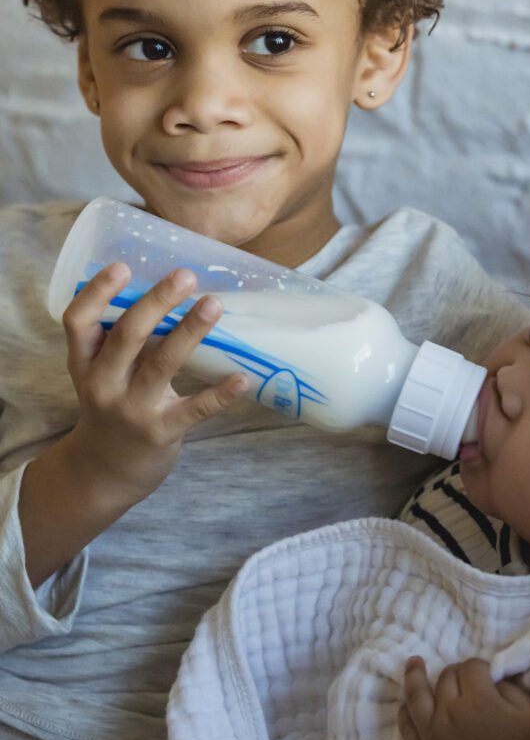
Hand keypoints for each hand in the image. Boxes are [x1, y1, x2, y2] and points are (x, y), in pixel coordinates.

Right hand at [63, 262, 247, 500]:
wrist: (106, 472)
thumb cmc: (113, 405)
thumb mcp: (103, 373)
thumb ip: (126, 339)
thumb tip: (172, 289)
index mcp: (85, 362)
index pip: (78, 321)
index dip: (97, 292)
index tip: (123, 266)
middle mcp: (103, 384)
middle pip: (127, 335)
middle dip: (156, 302)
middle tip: (185, 275)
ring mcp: (132, 409)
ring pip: (162, 364)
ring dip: (190, 331)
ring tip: (213, 305)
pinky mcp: (160, 432)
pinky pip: (194, 409)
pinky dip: (220, 394)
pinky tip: (242, 378)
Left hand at [398, 656, 529, 739]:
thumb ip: (510, 687)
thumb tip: (491, 677)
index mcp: (479, 701)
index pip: (471, 666)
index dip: (481, 667)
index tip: (488, 675)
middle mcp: (450, 713)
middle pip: (446, 677)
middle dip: (458, 673)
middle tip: (467, 679)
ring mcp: (433, 733)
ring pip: (418, 695)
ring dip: (415, 676)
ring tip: (414, 663)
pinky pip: (407, 728)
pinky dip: (405, 713)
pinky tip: (407, 703)